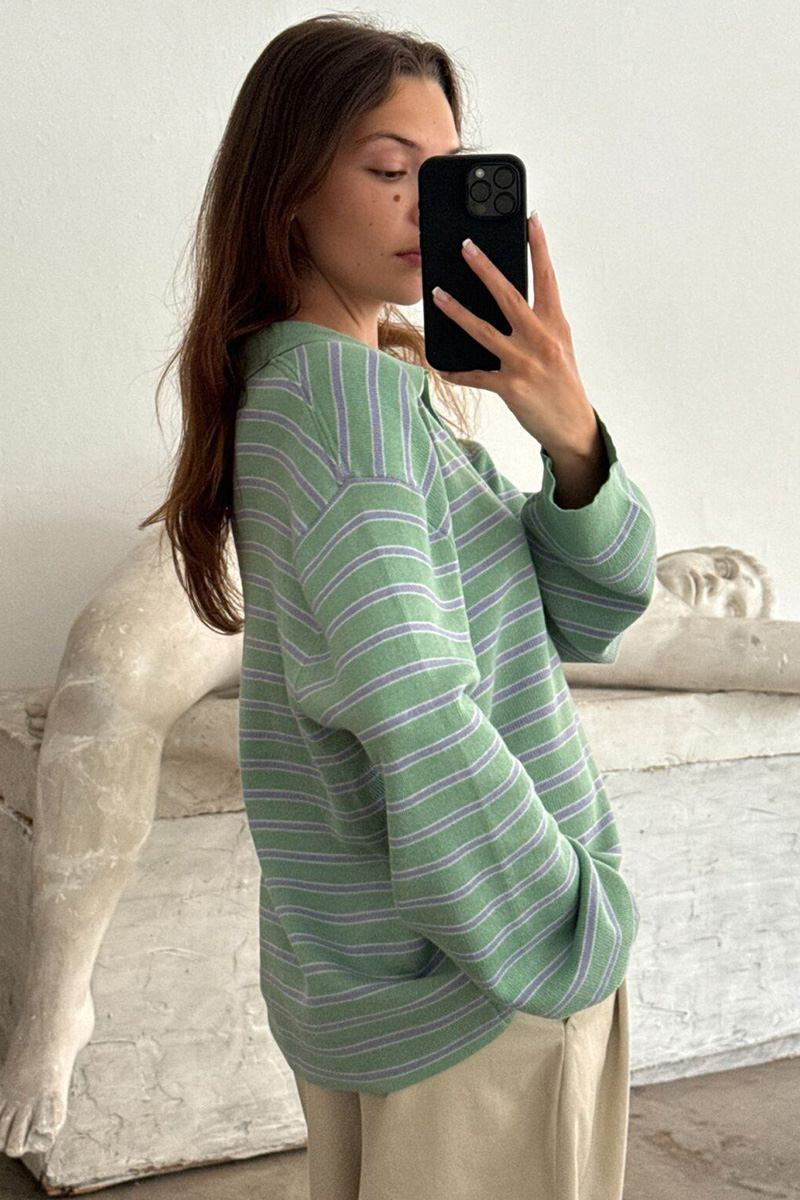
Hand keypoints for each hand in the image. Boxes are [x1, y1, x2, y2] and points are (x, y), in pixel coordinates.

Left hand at [432, 214, 598, 458]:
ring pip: (484, 331)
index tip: (531, 220)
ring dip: (457, 311)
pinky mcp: (510, 387)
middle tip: (466, 247)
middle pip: (509, 296)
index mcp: (555, 324)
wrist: (572, 426)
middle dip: (485, 270)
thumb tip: (511, 298)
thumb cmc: (563, 382)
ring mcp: (524, 363)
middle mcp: (540, 339)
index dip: (540, 248)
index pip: (547, 278)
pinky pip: (476, 375)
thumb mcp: (559, 345)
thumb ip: (539, 321)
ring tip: (437, 294)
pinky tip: (440, 366)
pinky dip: (457, 372)